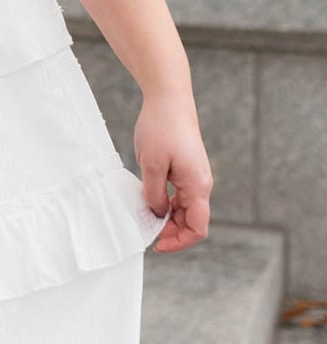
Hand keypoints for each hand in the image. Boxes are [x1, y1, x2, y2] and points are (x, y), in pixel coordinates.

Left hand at [134, 88, 212, 252]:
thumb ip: (154, 195)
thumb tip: (157, 215)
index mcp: (198, 185)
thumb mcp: (151, 165)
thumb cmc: (161, 128)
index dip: (179, 242)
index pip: (198, 228)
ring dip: (167, 218)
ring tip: (143, 215)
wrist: (169, 98)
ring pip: (185, 209)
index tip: (156, 245)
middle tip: (144, 230)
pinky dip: (166, 203)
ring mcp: (195, 176)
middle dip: (171, 232)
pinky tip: (148, 199)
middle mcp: (201, 183)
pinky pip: (180, 195)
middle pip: (192, 221)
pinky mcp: (187, 169)